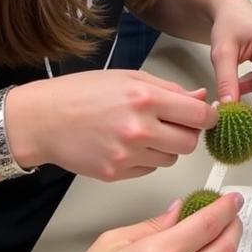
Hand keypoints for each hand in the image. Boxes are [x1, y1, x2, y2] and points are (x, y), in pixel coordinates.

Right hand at [9, 70, 215, 180]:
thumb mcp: (131, 77)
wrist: (42, 120)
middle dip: (189, 133)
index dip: (209, 116)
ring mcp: (127, 155)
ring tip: (148, 132)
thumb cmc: (82, 93)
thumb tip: (200, 97)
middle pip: (190, 142)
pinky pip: (149, 169)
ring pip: (171, 158)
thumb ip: (170, 89)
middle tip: (177, 123)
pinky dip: (148, 159)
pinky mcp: (115, 174)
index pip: (199, 115)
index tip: (207, 115)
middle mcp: (140, 129)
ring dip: (168, 147)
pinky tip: (130, 145)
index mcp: (146, 99)